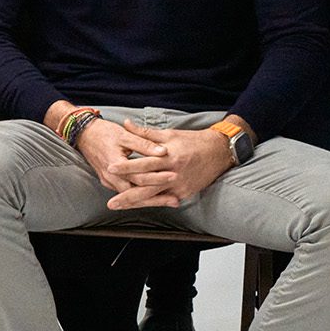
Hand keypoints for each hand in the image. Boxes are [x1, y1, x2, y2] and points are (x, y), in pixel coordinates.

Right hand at [71, 115, 171, 202]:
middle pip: (136, 193)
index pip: (139, 177)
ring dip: (150, 200)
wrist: (83, 134)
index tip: (174, 176)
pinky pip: (126, 192)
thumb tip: (163, 151)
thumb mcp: (124, 135)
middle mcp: (110, 177)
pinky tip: (153, 198)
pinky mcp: (109, 181)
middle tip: (176, 200)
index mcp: (114, 164)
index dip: (157, 178)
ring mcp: (108, 181)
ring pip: (131, 196)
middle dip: (156, 199)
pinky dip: (140, 197)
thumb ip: (144, 144)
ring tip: (169, 201)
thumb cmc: (103, 132)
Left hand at [106, 125, 236, 208]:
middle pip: (147, 187)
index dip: (126, 167)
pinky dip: (151, 203)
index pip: (144, 164)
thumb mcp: (169, 134)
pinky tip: (137, 206)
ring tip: (120, 206)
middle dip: (127, 196)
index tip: (110, 169)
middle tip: (111, 202)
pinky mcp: (185, 193)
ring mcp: (180, 186)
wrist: (219, 152)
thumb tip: (126, 123)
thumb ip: (145, 133)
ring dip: (136, 203)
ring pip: (154, 197)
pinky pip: (165, 200)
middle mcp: (174, 173)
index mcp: (169, 157)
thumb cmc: (192, 141)